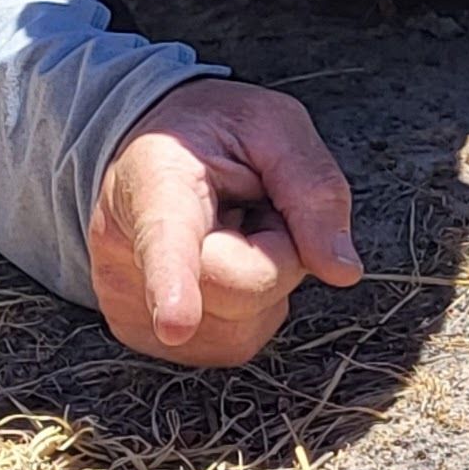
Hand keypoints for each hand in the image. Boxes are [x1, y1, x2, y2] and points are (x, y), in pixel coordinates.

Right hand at [88, 80, 362, 366]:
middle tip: (254, 206)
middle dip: (277, 251)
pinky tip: (222, 262)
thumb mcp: (275, 128)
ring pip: (241, 325)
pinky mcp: (146, 338)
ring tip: (231, 230)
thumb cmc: (212, 134)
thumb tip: (342, 271)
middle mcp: (126, 251)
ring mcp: (130, 304)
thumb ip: (314, 190)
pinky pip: (232, 342)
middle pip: (240, 290)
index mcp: (155, 183)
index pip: (165, 240)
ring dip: (261, 280)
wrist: (146, 150)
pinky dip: (246, 307)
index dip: (172, 284)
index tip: (175, 324)